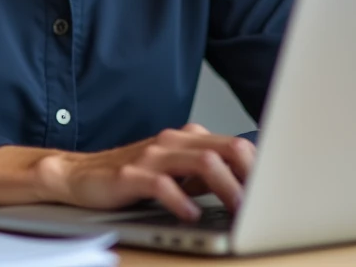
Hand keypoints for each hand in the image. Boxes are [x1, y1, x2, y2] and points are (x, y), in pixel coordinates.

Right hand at [34, 123, 255, 221]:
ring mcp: (152, 156)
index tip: (276, 192)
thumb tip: (244, 189)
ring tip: (236, 211)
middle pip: (226, 148)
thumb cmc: (130, 177)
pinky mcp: (131, 174)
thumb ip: (204, 176)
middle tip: (263, 203)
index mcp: (187, 139)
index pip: (235, 145)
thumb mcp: (174, 172)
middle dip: (251, 176)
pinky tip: (191, 216)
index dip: (260, 169)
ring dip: (227, 188)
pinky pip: (163, 185)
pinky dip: (182, 201)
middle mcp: (173, 141)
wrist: (79, 175)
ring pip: (203, 163)